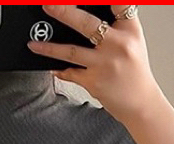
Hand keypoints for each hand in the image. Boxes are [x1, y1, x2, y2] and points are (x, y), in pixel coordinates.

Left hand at [27, 5, 160, 122]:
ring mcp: (104, 64)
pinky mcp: (94, 82)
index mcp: (130, 30)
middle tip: (48, 5)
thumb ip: (116, 24)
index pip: (118, 4)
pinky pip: (70, 73)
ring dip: (49, 47)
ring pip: (71, 51)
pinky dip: (59, 69)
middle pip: (86, 23)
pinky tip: (50, 66)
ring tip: (33, 43)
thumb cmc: (134, 71)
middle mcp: (118, 45)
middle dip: (63, 12)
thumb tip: (87, 11)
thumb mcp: (132, 41)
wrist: (140, 103)